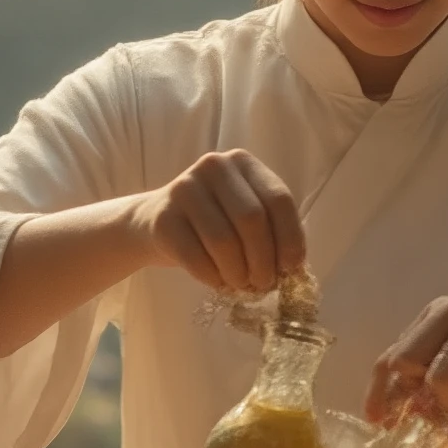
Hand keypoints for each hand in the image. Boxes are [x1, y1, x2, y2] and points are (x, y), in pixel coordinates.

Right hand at [133, 150, 306, 299]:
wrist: (154, 222)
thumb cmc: (213, 221)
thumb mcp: (244, 214)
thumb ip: (271, 230)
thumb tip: (292, 267)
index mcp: (243, 163)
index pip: (278, 199)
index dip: (290, 238)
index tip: (291, 268)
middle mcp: (214, 167)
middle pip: (252, 219)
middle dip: (263, 260)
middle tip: (264, 284)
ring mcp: (184, 188)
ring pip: (224, 241)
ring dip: (238, 274)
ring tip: (240, 284)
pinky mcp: (163, 217)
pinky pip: (196, 258)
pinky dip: (213, 278)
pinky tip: (217, 281)